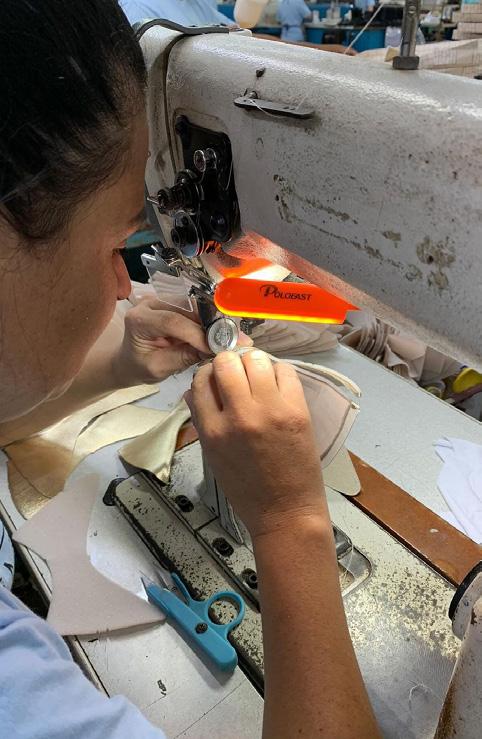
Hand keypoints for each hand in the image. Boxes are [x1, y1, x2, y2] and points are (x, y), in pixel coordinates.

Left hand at [112, 297, 252, 386]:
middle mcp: (150, 303)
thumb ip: (183, 357)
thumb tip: (213, 350)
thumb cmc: (140, 367)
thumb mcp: (159, 368)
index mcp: (139, 319)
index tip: (216, 348)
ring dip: (216, 322)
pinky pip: (197, 310)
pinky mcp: (175, 304)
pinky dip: (212, 322)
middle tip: (235, 340)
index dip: (197, 333)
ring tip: (234, 338)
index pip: (172, 321)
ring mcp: (163, 301)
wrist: (130, 361)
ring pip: (196, 307)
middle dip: (212, 326)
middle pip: (187, 310)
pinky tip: (226, 333)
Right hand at [185, 350, 326, 539]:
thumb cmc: (246, 489)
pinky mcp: (296, 410)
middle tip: (239, 374)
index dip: (208, 373)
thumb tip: (193, 390)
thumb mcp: (213, 456)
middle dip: (230, 363)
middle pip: (226, 362)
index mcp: (212, 430)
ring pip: (256, 360)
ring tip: (259, 377)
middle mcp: (238, 416)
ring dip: (254, 363)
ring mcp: (270, 411)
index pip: (200, 380)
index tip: (217, 378)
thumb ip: (202, 420)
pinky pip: (285, 371)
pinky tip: (277, 386)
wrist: (285, 512)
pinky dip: (279, 372)